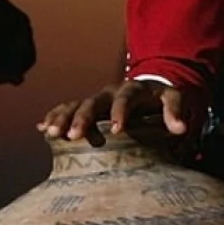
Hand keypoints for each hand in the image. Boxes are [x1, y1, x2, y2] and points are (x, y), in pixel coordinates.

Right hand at [41, 78, 198, 145]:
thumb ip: (176, 112)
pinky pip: (67, 108)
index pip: (126, 98)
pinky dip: (55, 115)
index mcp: (134, 89)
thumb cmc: (162, 100)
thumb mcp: (175, 100)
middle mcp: (111, 91)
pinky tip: (42, 128)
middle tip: (73, 136)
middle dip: (83, 118)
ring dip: (63, 118)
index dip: (121, 112)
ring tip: (51, 133)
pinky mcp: (87, 106)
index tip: (116, 129)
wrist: (149, 89)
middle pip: (94, 101)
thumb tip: (181, 130)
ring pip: (76, 104)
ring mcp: (97, 98)